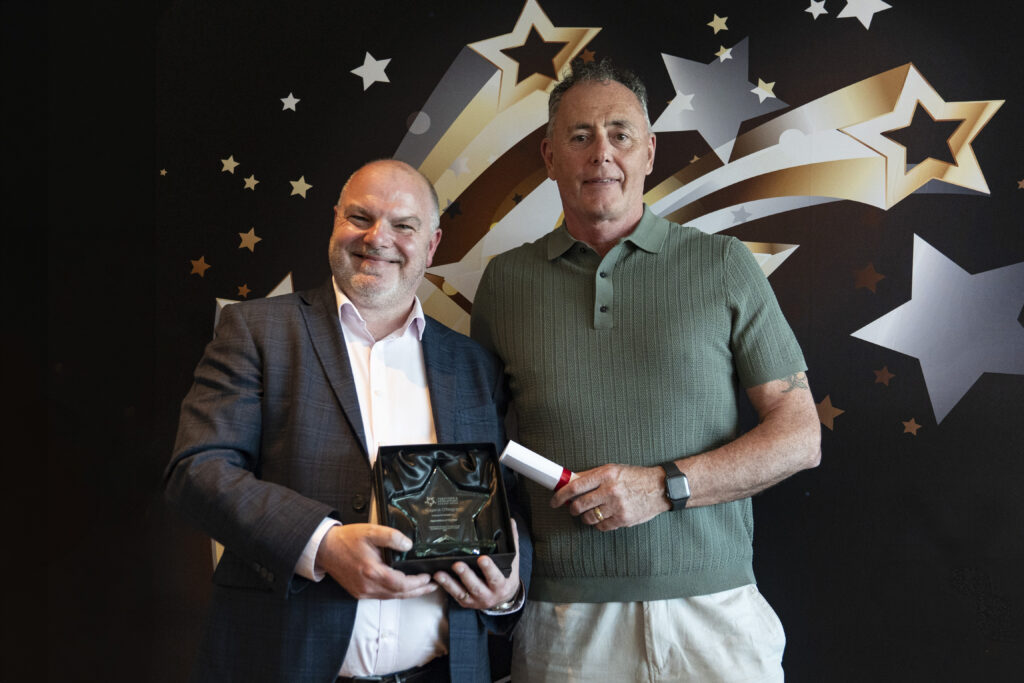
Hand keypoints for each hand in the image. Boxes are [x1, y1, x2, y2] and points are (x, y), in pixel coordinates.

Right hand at [316, 523, 436, 599]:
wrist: (325, 549)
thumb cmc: (346, 539)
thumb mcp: (370, 531)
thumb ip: (391, 537)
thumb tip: (408, 545)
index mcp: (372, 572)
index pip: (401, 584)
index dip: (417, 583)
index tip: (428, 577)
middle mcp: (367, 586)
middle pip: (399, 594)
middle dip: (418, 591)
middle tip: (433, 586)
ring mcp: (362, 592)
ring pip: (391, 597)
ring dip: (408, 593)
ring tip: (422, 588)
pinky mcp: (359, 593)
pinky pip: (382, 596)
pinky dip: (395, 593)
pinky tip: (402, 587)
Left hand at [433, 519, 520, 609]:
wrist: (503, 599)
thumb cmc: (506, 578)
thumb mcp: (513, 561)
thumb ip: (512, 542)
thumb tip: (510, 522)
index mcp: (500, 585)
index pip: (495, 577)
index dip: (488, 569)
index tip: (482, 559)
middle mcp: (488, 595)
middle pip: (476, 586)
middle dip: (466, 576)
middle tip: (457, 565)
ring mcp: (475, 600)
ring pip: (461, 592)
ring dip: (449, 583)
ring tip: (440, 573)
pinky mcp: (465, 602)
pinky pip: (454, 594)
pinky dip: (445, 586)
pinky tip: (437, 578)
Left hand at [550, 464, 668, 530]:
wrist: (660, 488)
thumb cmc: (636, 477)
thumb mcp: (614, 469)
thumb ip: (592, 476)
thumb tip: (570, 482)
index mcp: (606, 474)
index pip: (575, 486)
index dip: (560, 495)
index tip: (554, 500)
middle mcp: (610, 489)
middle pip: (579, 504)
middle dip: (572, 509)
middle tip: (572, 508)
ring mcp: (617, 506)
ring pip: (588, 518)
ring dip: (585, 517)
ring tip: (589, 512)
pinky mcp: (623, 519)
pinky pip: (601, 526)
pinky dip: (598, 524)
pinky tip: (603, 517)